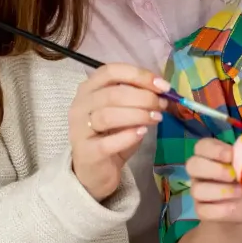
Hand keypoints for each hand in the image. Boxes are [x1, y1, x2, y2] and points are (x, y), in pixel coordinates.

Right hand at [68, 63, 170, 202]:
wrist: (96, 170)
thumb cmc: (111, 135)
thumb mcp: (125, 111)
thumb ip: (137, 97)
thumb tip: (162, 90)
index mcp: (89, 89)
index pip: (111, 71)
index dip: (139, 75)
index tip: (162, 86)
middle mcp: (80, 105)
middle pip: (112, 94)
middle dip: (143, 97)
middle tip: (162, 106)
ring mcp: (79, 129)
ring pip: (108, 115)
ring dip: (138, 114)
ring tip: (156, 118)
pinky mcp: (86, 152)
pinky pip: (107, 142)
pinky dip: (128, 136)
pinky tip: (142, 133)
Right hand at [187, 138, 241, 222]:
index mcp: (210, 155)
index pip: (202, 146)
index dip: (214, 149)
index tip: (231, 155)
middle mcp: (200, 171)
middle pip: (192, 164)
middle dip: (215, 169)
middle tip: (235, 175)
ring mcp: (198, 191)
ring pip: (197, 189)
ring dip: (220, 191)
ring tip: (240, 192)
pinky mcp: (201, 210)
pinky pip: (203, 210)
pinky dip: (220, 209)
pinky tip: (234, 206)